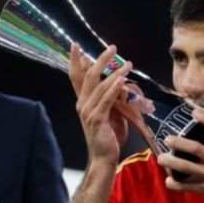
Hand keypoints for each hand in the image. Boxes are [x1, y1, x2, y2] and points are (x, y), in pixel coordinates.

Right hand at [69, 43, 131, 167]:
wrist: (105, 156)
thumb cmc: (109, 135)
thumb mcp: (112, 111)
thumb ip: (113, 96)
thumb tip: (119, 80)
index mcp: (83, 101)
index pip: (76, 77)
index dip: (76, 60)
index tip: (76, 45)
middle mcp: (82, 104)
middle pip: (88, 76)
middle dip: (100, 59)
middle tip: (112, 48)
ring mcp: (87, 111)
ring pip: (99, 85)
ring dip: (114, 72)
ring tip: (128, 64)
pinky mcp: (96, 119)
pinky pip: (105, 100)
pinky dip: (114, 88)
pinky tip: (122, 79)